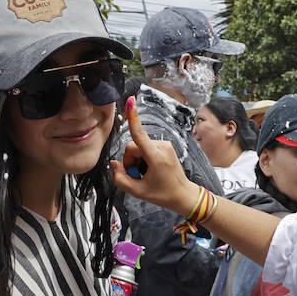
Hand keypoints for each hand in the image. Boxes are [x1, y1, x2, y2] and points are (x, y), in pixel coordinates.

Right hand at [111, 96, 199, 215]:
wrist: (183, 194)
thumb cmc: (163, 194)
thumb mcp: (138, 192)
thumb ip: (120, 179)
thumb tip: (113, 164)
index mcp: (156, 157)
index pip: (140, 134)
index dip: (133, 117)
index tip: (130, 101)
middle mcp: (162, 147)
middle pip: (134, 146)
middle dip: (130, 160)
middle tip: (137, 176)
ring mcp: (165, 145)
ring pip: (139, 146)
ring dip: (137, 160)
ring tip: (145, 174)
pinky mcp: (165, 146)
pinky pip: (146, 147)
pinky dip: (143, 158)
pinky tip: (149, 169)